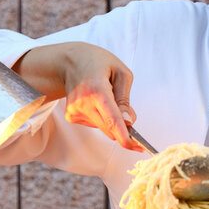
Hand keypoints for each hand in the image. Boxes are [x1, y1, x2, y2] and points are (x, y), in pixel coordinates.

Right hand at [15, 43, 142, 149]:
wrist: (71, 61)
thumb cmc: (99, 63)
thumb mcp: (121, 73)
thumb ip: (125, 99)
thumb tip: (128, 122)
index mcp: (97, 90)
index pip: (112, 120)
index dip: (125, 137)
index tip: (136, 147)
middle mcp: (83, 102)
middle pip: (110, 128)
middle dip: (123, 127)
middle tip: (127, 113)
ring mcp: (74, 111)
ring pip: (104, 128)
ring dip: (111, 119)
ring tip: (104, 96)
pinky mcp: (71, 116)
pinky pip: (95, 125)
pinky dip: (101, 117)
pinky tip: (94, 101)